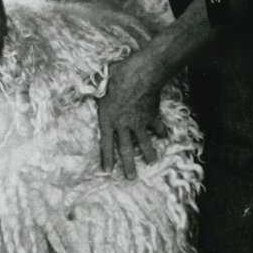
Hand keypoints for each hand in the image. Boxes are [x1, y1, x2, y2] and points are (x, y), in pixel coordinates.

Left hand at [96, 58, 166, 178]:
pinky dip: (162, 132)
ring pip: (144, 143)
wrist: (141, 74)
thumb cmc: (118, 76)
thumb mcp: (100, 84)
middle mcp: (123, 124)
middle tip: (131, 178)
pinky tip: (165, 137)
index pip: (106, 143)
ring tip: (152, 163)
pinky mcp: (152, 116)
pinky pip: (158, 127)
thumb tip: (87, 86)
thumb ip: (95, 90)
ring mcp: (139, 122)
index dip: (107, 158)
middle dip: (128, 165)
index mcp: (108, 119)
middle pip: (126, 149)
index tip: (108, 171)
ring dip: (149, 154)